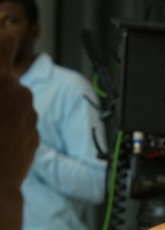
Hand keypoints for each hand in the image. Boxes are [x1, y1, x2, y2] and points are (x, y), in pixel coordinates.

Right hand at [0, 31, 38, 188]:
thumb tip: (2, 78)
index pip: (5, 41)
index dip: (5, 36)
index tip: (7, 31)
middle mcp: (20, 93)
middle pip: (7, 80)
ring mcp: (29, 115)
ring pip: (13, 102)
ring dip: (2, 109)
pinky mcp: (34, 135)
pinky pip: (19, 123)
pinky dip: (8, 126)